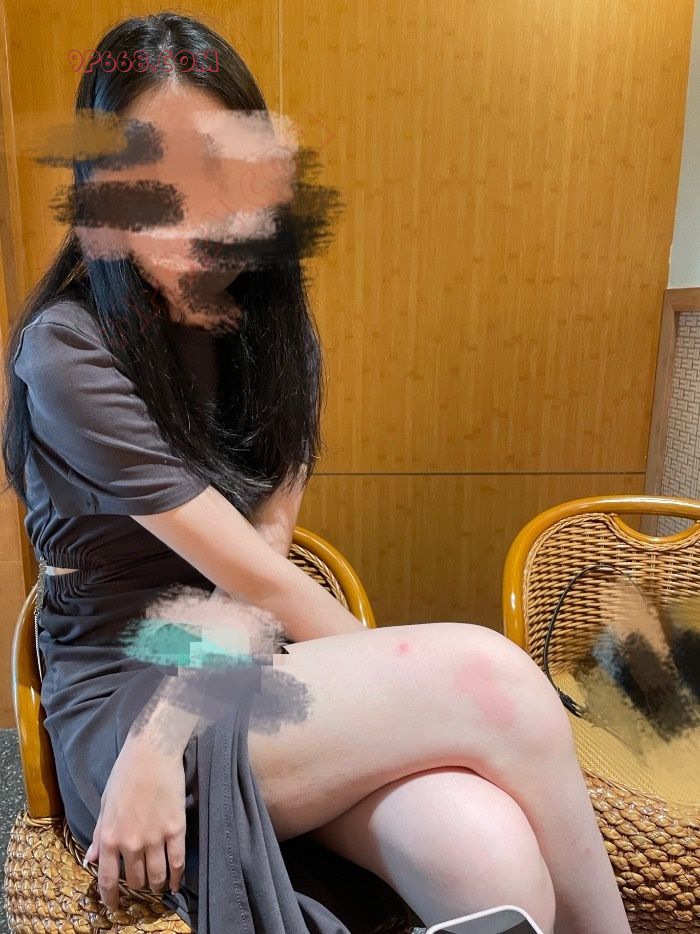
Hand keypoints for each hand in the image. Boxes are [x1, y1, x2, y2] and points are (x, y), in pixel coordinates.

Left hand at [83, 731, 186, 911]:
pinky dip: (177, 877)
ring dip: (157, 885)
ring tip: (158, 886)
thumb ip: (100, 835)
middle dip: (138, 886)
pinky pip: (177, 862)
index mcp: (111, 837)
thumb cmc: (125, 775)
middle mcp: (132, 843)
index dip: (111, 897)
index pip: (109, 878)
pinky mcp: (176, 829)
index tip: (114, 906)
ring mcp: (155, 838)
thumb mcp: (105, 805)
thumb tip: (91, 860)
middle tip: (141, 885)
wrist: (152, 753)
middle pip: (136, 879)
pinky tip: (175, 883)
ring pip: (157, 875)